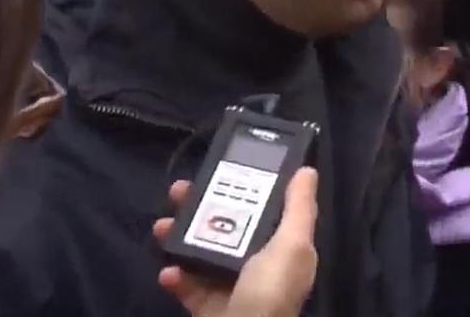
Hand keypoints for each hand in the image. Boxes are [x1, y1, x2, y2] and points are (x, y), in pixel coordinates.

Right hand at [153, 167, 318, 316]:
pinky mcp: (207, 306)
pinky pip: (188, 285)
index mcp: (285, 250)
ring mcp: (232, 287)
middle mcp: (261, 266)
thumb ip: (299, 208)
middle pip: (228, 226)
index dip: (247, 188)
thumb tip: (307, 170)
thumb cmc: (269, 293)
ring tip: (162, 226)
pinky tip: (168, 270)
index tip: (223, 167)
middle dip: (201, 206)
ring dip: (179, 235)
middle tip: (177, 191)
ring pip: (203, 252)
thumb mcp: (292, 245)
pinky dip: (176, 276)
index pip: (267, 210)